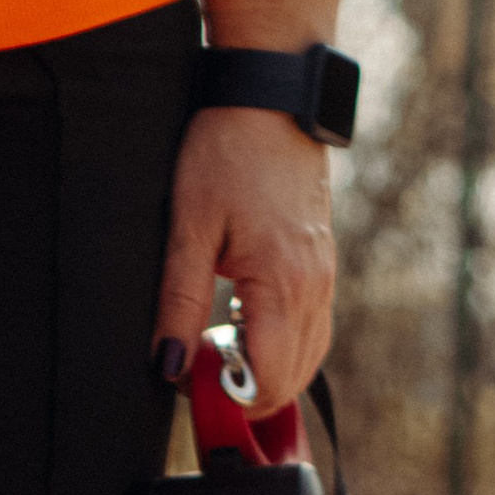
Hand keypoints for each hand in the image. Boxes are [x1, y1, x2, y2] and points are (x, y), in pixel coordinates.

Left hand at [151, 103, 336, 410]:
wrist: (271, 98)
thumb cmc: (226, 153)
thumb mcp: (189, 229)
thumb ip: (179, 303)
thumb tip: (169, 366)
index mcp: (283, 283)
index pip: (268, 380)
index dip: (227, 396)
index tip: (187, 378)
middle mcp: (315, 288)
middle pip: (290, 381)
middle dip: (244, 391)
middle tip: (195, 364)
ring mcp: (325, 278)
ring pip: (306, 360)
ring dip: (263, 372)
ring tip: (215, 346)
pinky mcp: (323, 267)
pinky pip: (311, 332)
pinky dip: (280, 348)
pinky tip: (242, 329)